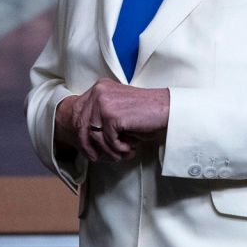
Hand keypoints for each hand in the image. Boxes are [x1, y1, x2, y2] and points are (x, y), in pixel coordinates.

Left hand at [55, 81, 169, 162]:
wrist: (167, 108)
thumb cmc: (146, 113)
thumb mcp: (119, 110)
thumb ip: (102, 118)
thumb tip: (86, 139)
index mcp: (99, 88)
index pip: (79, 114)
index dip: (81, 136)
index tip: (89, 150)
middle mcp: (98, 92)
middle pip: (81, 126)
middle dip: (89, 147)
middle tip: (100, 158)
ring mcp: (103, 102)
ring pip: (94, 136)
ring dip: (109, 150)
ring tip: (123, 152)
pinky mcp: (112, 115)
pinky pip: (108, 140)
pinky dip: (119, 148)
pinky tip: (130, 146)